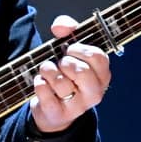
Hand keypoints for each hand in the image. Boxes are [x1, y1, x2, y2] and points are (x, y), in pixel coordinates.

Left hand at [30, 15, 111, 133]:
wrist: (51, 109)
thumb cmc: (64, 74)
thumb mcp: (69, 49)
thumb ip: (67, 29)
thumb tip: (61, 27)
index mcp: (102, 76)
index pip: (97, 57)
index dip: (79, 49)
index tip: (70, 51)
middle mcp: (94, 93)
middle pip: (80, 71)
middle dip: (65, 63)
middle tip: (61, 65)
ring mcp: (78, 106)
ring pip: (60, 82)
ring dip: (48, 71)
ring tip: (48, 73)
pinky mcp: (59, 114)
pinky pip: (44, 90)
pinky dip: (38, 82)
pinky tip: (42, 84)